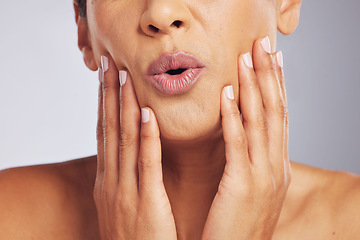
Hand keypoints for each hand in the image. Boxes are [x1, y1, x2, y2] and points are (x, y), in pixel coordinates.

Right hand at [93, 56, 176, 239]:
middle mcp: (111, 182)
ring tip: (124, 76)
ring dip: (124, 106)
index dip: (104, 105)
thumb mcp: (122, 206)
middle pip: (109, 130)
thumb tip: (131, 154)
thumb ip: (125, 179)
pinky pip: (146, 165)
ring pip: (124, 141)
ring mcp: (125, 192)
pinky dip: (146, 138)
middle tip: (109, 64)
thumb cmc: (135, 239)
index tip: (106, 78)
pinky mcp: (146, 203)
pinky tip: (147, 114)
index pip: (105, 135)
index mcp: (107, 182)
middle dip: (108, 95)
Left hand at [202, 37, 290, 239]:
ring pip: (261, 122)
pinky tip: (226, 93)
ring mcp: (263, 176)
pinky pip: (238, 144)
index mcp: (276, 167)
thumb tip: (245, 137)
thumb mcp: (251, 190)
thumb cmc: (238, 226)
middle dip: (269, 75)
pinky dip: (233, 116)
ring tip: (246, 57)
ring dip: (253, 86)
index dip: (276, 85)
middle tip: (262, 44)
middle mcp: (276, 167)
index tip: (271, 59)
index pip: (279, 117)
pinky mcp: (243, 187)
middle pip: (275, 111)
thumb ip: (252, 162)